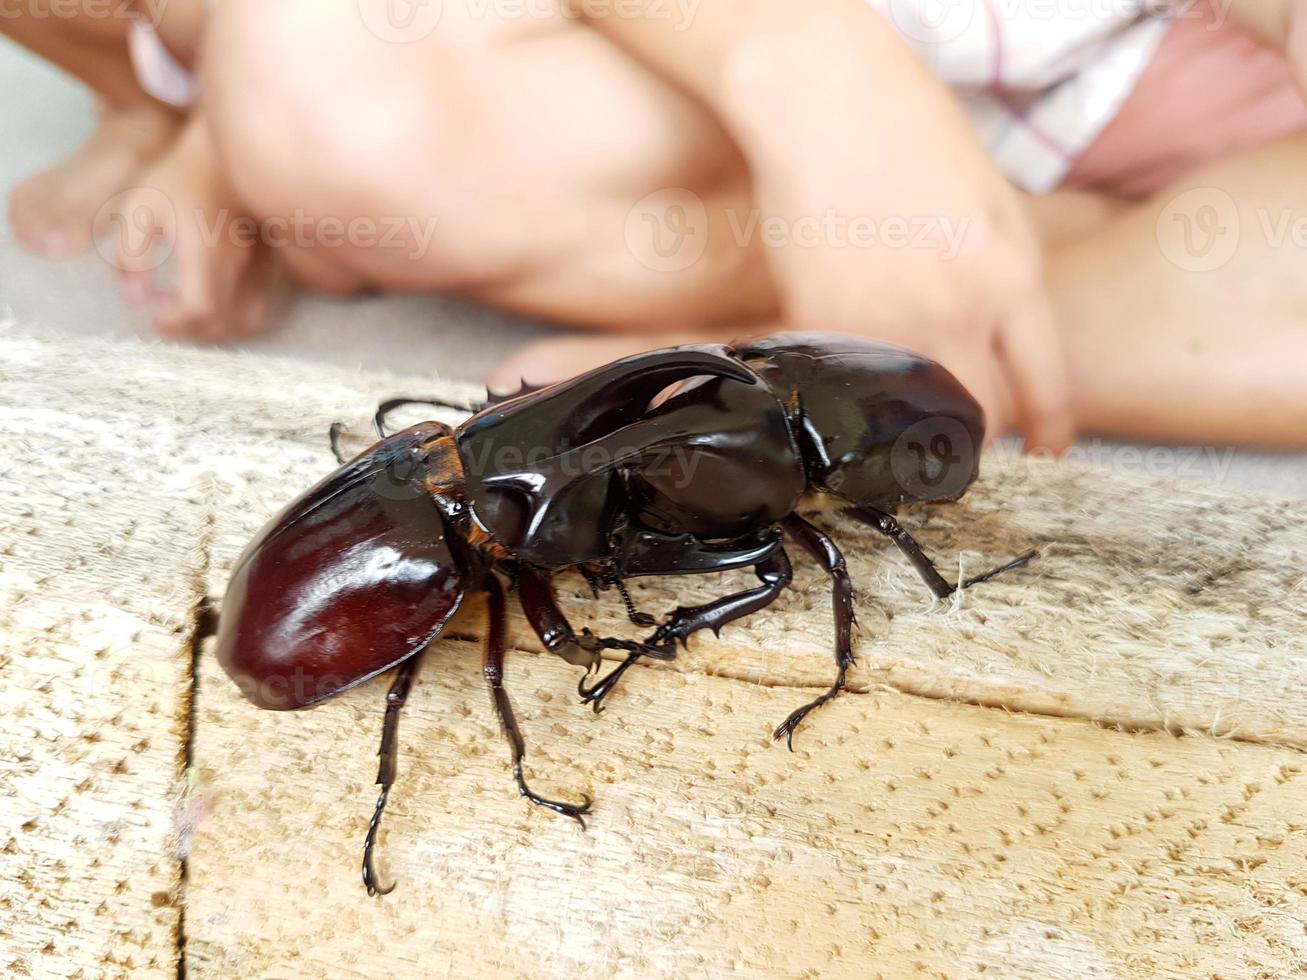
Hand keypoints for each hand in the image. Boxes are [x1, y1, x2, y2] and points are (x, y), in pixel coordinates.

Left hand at [108, 114, 274, 340]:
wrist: (226, 157)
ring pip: (247, 322)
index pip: (198, 307)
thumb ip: (131, 255)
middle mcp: (236, 265)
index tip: (152, 310)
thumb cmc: (178, 178)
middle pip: (221, 322)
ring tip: (191, 311)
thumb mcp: (138, 208)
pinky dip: (237, 319)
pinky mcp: (268, 266)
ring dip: (217, 329)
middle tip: (164, 310)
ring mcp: (258, 267)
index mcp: (204, 251)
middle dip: (189, 329)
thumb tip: (133, 298)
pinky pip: (259, 307)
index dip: (174, 321)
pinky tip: (216, 301)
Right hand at [723, 14, 1073, 451]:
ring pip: (913, 415)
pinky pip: (847, 383)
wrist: (822, 98)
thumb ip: (1009, 277)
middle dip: (982, 435)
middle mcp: (955, 311)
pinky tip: (853, 371)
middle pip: (982, 419)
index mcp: (1011, 276)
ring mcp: (884, 322)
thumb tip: (1005, 341)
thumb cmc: (910, 131)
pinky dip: (854, 388)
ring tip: (909, 407)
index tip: (1045, 449)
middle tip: (970, 432)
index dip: (1050, 431)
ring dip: (916, 421)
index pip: (1045, 386)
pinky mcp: (820, 323)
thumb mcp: (996, 201)